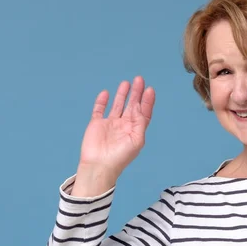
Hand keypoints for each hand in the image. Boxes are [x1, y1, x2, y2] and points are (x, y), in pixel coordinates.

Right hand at [71, 76, 154, 195]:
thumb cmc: (120, 157)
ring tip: (126, 83)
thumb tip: (139, 106)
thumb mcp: (136, 140)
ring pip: (117, 105)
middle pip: (132, 106)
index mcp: (135, 130)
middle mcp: (124, 126)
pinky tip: (106, 93)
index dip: (147, 101)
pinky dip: (102, 101)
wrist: (100, 165)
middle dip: (136, 93)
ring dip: (122, 94)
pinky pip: (99, 110)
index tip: (150, 89)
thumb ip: (139, 122)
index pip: (143, 112)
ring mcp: (110, 124)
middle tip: (139, 79)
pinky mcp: (96, 124)